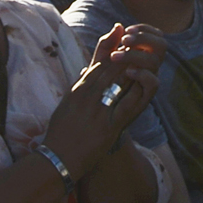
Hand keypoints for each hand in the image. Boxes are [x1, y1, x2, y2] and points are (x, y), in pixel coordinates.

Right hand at [46, 25, 166, 169]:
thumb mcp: (65, 104)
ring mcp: (98, 111)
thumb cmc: (59, 133)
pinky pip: (126, 105)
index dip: (113, 52)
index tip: (124, 42)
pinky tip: (144, 84)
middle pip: (110, 69)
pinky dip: (136, 92)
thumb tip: (86, 70)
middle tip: (139, 45)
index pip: (99, 65)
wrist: (57, 159)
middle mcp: (88, 97)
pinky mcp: (108, 126)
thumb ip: (78, 86)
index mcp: (77, 90)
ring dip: (133, 69)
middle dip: (125, 56)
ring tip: (145, 58)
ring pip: (119, 82)